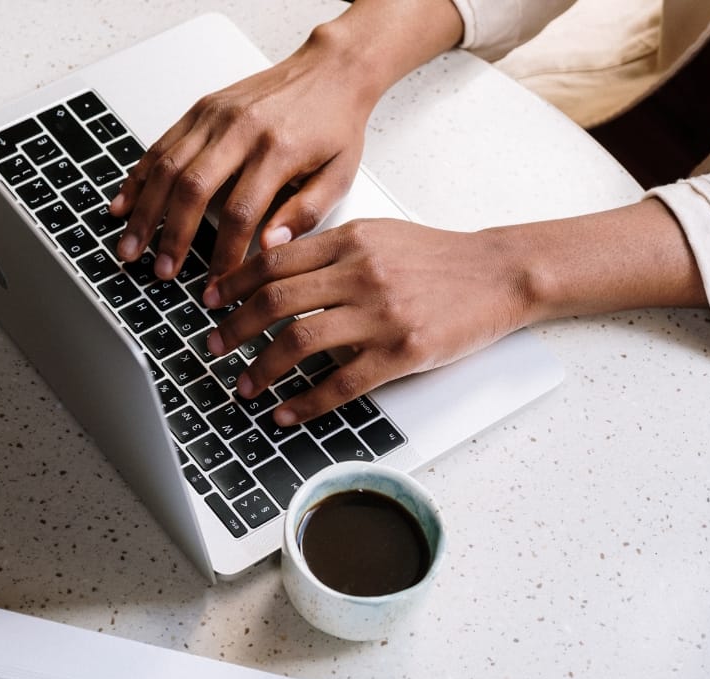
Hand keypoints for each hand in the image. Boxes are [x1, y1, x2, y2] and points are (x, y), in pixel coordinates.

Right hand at [108, 33, 375, 280]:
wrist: (331, 70)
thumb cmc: (335, 125)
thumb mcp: (338, 175)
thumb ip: (306, 214)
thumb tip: (269, 248)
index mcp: (277, 150)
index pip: (241, 213)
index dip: (223, 254)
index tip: (216, 284)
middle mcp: (241, 129)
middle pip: (193, 189)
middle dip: (171, 236)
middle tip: (160, 272)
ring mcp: (216, 116)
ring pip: (167, 166)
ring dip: (144, 211)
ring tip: (130, 247)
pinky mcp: (202, 108)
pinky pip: (161, 145)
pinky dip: (138, 177)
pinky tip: (123, 204)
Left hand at [201, 199, 706, 426]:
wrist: (498, 274)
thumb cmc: (437, 258)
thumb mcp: (379, 235)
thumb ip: (329, 248)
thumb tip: (273, 265)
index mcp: (349, 240)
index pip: (273, 261)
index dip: (233, 283)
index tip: (210, 301)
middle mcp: (360, 273)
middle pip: (275, 302)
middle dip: (234, 328)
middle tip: (213, 346)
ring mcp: (381, 314)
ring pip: (300, 342)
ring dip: (262, 369)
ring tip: (244, 385)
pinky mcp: (402, 352)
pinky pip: (341, 382)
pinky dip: (305, 401)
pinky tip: (286, 412)